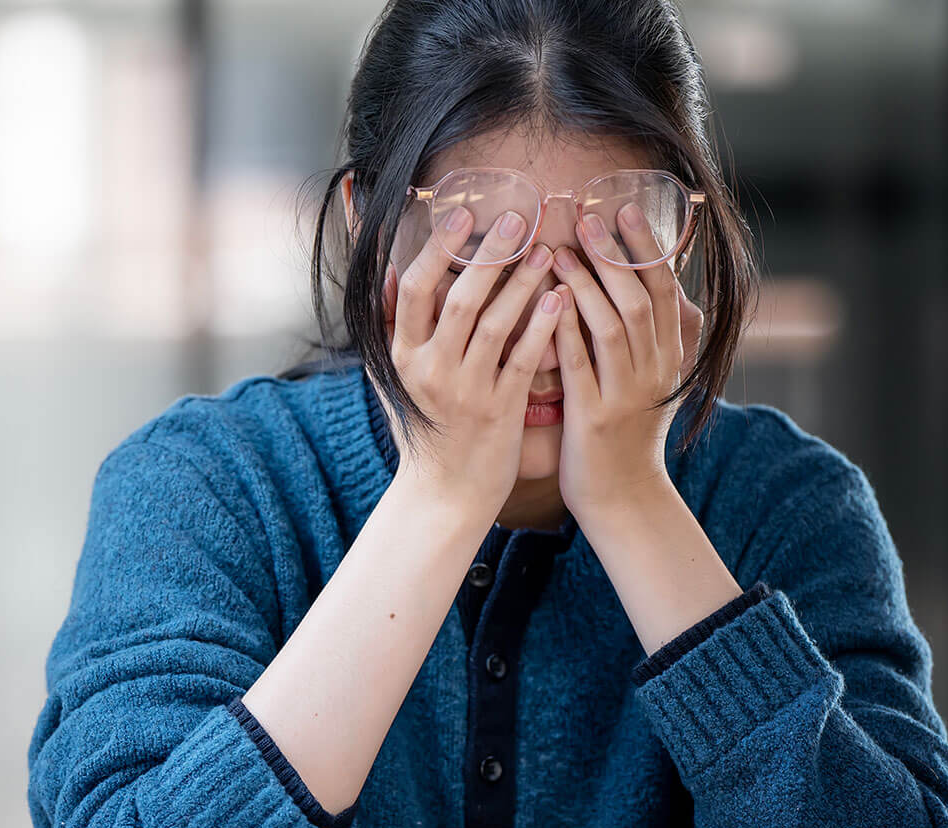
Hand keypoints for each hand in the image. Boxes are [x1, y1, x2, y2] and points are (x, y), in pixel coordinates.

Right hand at [379, 203, 565, 517]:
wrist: (445, 493)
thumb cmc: (424, 429)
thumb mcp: (394, 377)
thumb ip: (390, 325)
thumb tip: (387, 269)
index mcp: (402, 356)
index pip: (413, 290)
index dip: (438, 250)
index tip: (462, 215)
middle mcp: (430, 370)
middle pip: (458, 300)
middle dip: (490, 255)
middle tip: (519, 218)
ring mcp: (465, 391)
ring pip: (494, 325)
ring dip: (522, 283)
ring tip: (546, 251)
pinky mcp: (499, 411)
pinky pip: (522, 360)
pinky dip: (542, 328)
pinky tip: (560, 299)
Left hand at [547, 204, 703, 517]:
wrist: (623, 497)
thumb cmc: (628, 434)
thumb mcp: (655, 382)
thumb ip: (659, 337)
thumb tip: (671, 286)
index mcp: (670, 357)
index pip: (665, 290)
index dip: (647, 248)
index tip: (626, 210)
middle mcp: (655, 371)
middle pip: (641, 299)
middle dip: (615, 255)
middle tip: (588, 218)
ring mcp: (626, 394)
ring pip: (612, 326)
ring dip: (586, 285)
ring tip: (557, 251)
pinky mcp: (594, 417)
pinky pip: (579, 364)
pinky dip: (562, 330)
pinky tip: (543, 303)